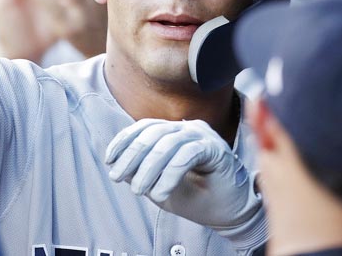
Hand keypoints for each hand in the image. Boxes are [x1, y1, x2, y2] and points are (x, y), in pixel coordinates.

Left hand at [105, 119, 265, 247]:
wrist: (232, 214)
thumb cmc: (198, 198)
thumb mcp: (161, 185)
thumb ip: (143, 172)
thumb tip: (118, 164)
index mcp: (175, 132)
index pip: (144, 128)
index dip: (124, 141)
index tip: (110, 160)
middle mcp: (189, 129)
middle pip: (152, 133)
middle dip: (131, 156)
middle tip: (118, 178)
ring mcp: (203, 135)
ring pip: (167, 144)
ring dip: (148, 169)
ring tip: (139, 191)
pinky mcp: (215, 148)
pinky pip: (186, 156)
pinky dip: (169, 175)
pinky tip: (160, 193)